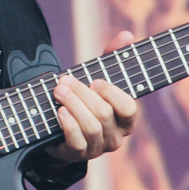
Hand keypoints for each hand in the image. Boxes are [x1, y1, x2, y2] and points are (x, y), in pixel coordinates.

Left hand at [44, 29, 140, 163]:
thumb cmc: (84, 99)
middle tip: (65, 81)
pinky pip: (77, 142)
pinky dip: (68, 124)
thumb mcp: (97, 78)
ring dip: (73, 104)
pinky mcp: (78, 155)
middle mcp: (115, 137)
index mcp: (125, 119)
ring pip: (91, 127)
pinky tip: (60, 111)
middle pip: (104, 113)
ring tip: (59, 91)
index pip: (129, 109)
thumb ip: (111, 57)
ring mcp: (98, 148)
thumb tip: (126, 34)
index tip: (95, 81)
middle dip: (82, 93)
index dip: (112, 93)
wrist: (59, 126)